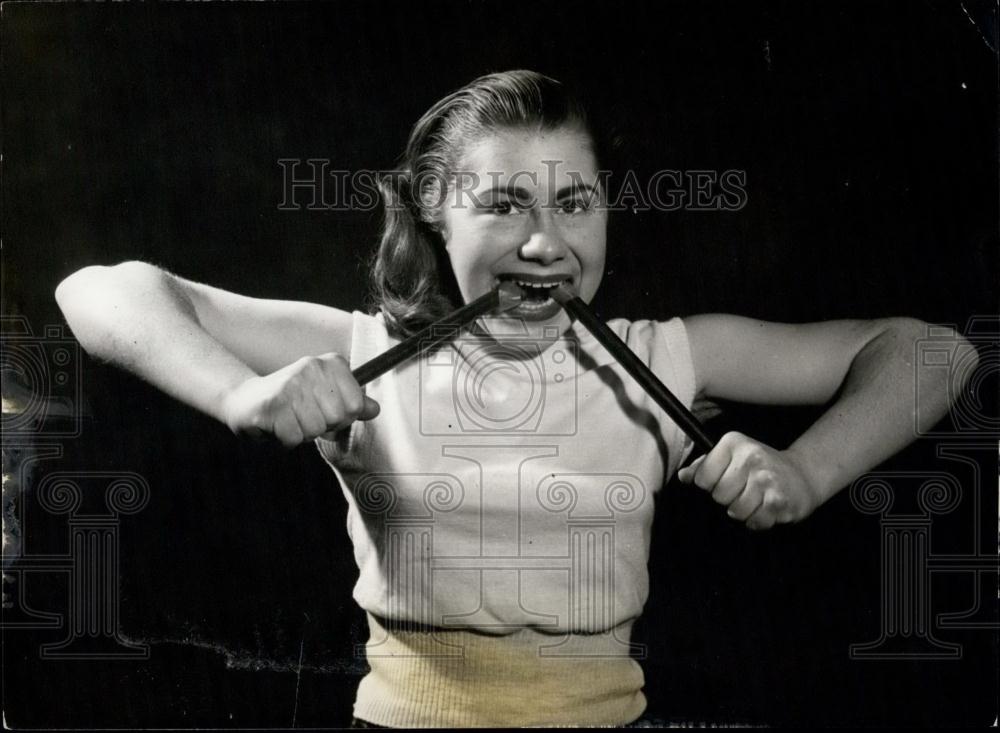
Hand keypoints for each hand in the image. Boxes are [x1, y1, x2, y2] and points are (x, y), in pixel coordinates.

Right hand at [220, 353, 379, 447]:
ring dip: (302, 433)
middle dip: (322, 427)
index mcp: (329, 364)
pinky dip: (286, 440)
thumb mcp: (325, 395)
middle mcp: (311, 368)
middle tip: (303, 417)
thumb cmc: (290, 400)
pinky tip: (277, 426)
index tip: (325, 410)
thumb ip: (351, 401)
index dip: (343, 417)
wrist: (244, 399)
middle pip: (338, 418)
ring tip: (289, 420)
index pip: (356, 405)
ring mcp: (291, 385)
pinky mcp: (273, 405)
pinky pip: (294, 438)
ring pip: (316, 429)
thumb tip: (375, 409)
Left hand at [676, 431, 820, 529]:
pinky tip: (765, 509)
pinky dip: (758, 521)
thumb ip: (704, 465)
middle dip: (727, 500)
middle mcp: (751, 457)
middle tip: (742, 492)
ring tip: (754, 501)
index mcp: (733, 443)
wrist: (802, 474)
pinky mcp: (779, 499)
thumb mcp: (732, 457)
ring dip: (743, 512)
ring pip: (735, 511)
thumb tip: (683, 477)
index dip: (709, 485)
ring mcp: (766, 478)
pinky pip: (755, 522)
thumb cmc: (759, 466)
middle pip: (718, 496)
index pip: (703, 477)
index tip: (722, 481)